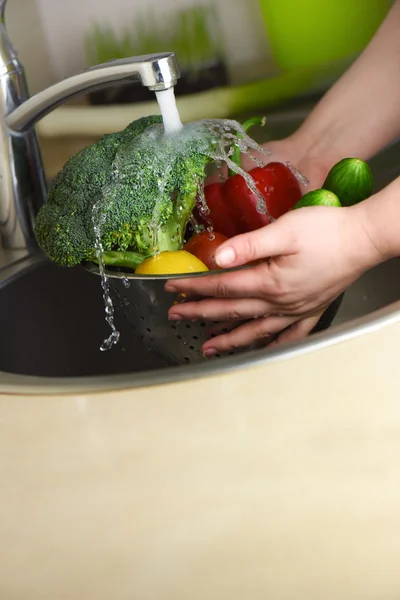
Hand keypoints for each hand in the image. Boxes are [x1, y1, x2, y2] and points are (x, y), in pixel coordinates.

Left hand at [166, 204, 381, 354]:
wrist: (365, 239)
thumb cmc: (328, 231)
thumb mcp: (284, 230)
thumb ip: (248, 246)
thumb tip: (217, 258)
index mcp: (269, 281)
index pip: (221, 285)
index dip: (194, 286)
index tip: (172, 287)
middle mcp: (279, 302)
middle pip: (231, 310)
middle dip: (200, 313)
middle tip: (176, 316)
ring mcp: (296, 310)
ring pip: (255, 329)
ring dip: (229, 338)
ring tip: (209, 347)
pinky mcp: (312, 309)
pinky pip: (289, 334)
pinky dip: (273, 343)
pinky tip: (263, 348)